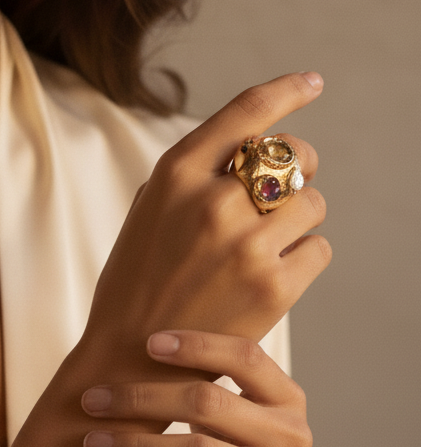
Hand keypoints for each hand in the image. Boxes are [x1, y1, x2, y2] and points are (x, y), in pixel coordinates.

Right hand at [80, 71, 328, 375]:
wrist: (128, 363)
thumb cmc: (134, 286)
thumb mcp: (145, 215)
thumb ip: (190, 178)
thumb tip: (251, 150)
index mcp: (174, 176)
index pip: (247, 112)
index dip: (287, 91)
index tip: (312, 83)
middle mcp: (212, 202)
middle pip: (292, 156)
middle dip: (295, 169)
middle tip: (281, 193)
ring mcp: (246, 246)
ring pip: (313, 203)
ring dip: (297, 219)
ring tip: (263, 247)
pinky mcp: (274, 288)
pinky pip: (318, 249)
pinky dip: (302, 259)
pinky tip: (269, 277)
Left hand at [81, 330, 323, 446]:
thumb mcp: (242, 423)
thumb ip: (208, 392)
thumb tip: (135, 355)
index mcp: (287, 400)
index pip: (245, 357)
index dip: (197, 345)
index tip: (147, 342)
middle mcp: (290, 435)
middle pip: (208, 402)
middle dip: (141, 398)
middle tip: (92, 400)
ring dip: (137, 446)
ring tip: (94, 443)